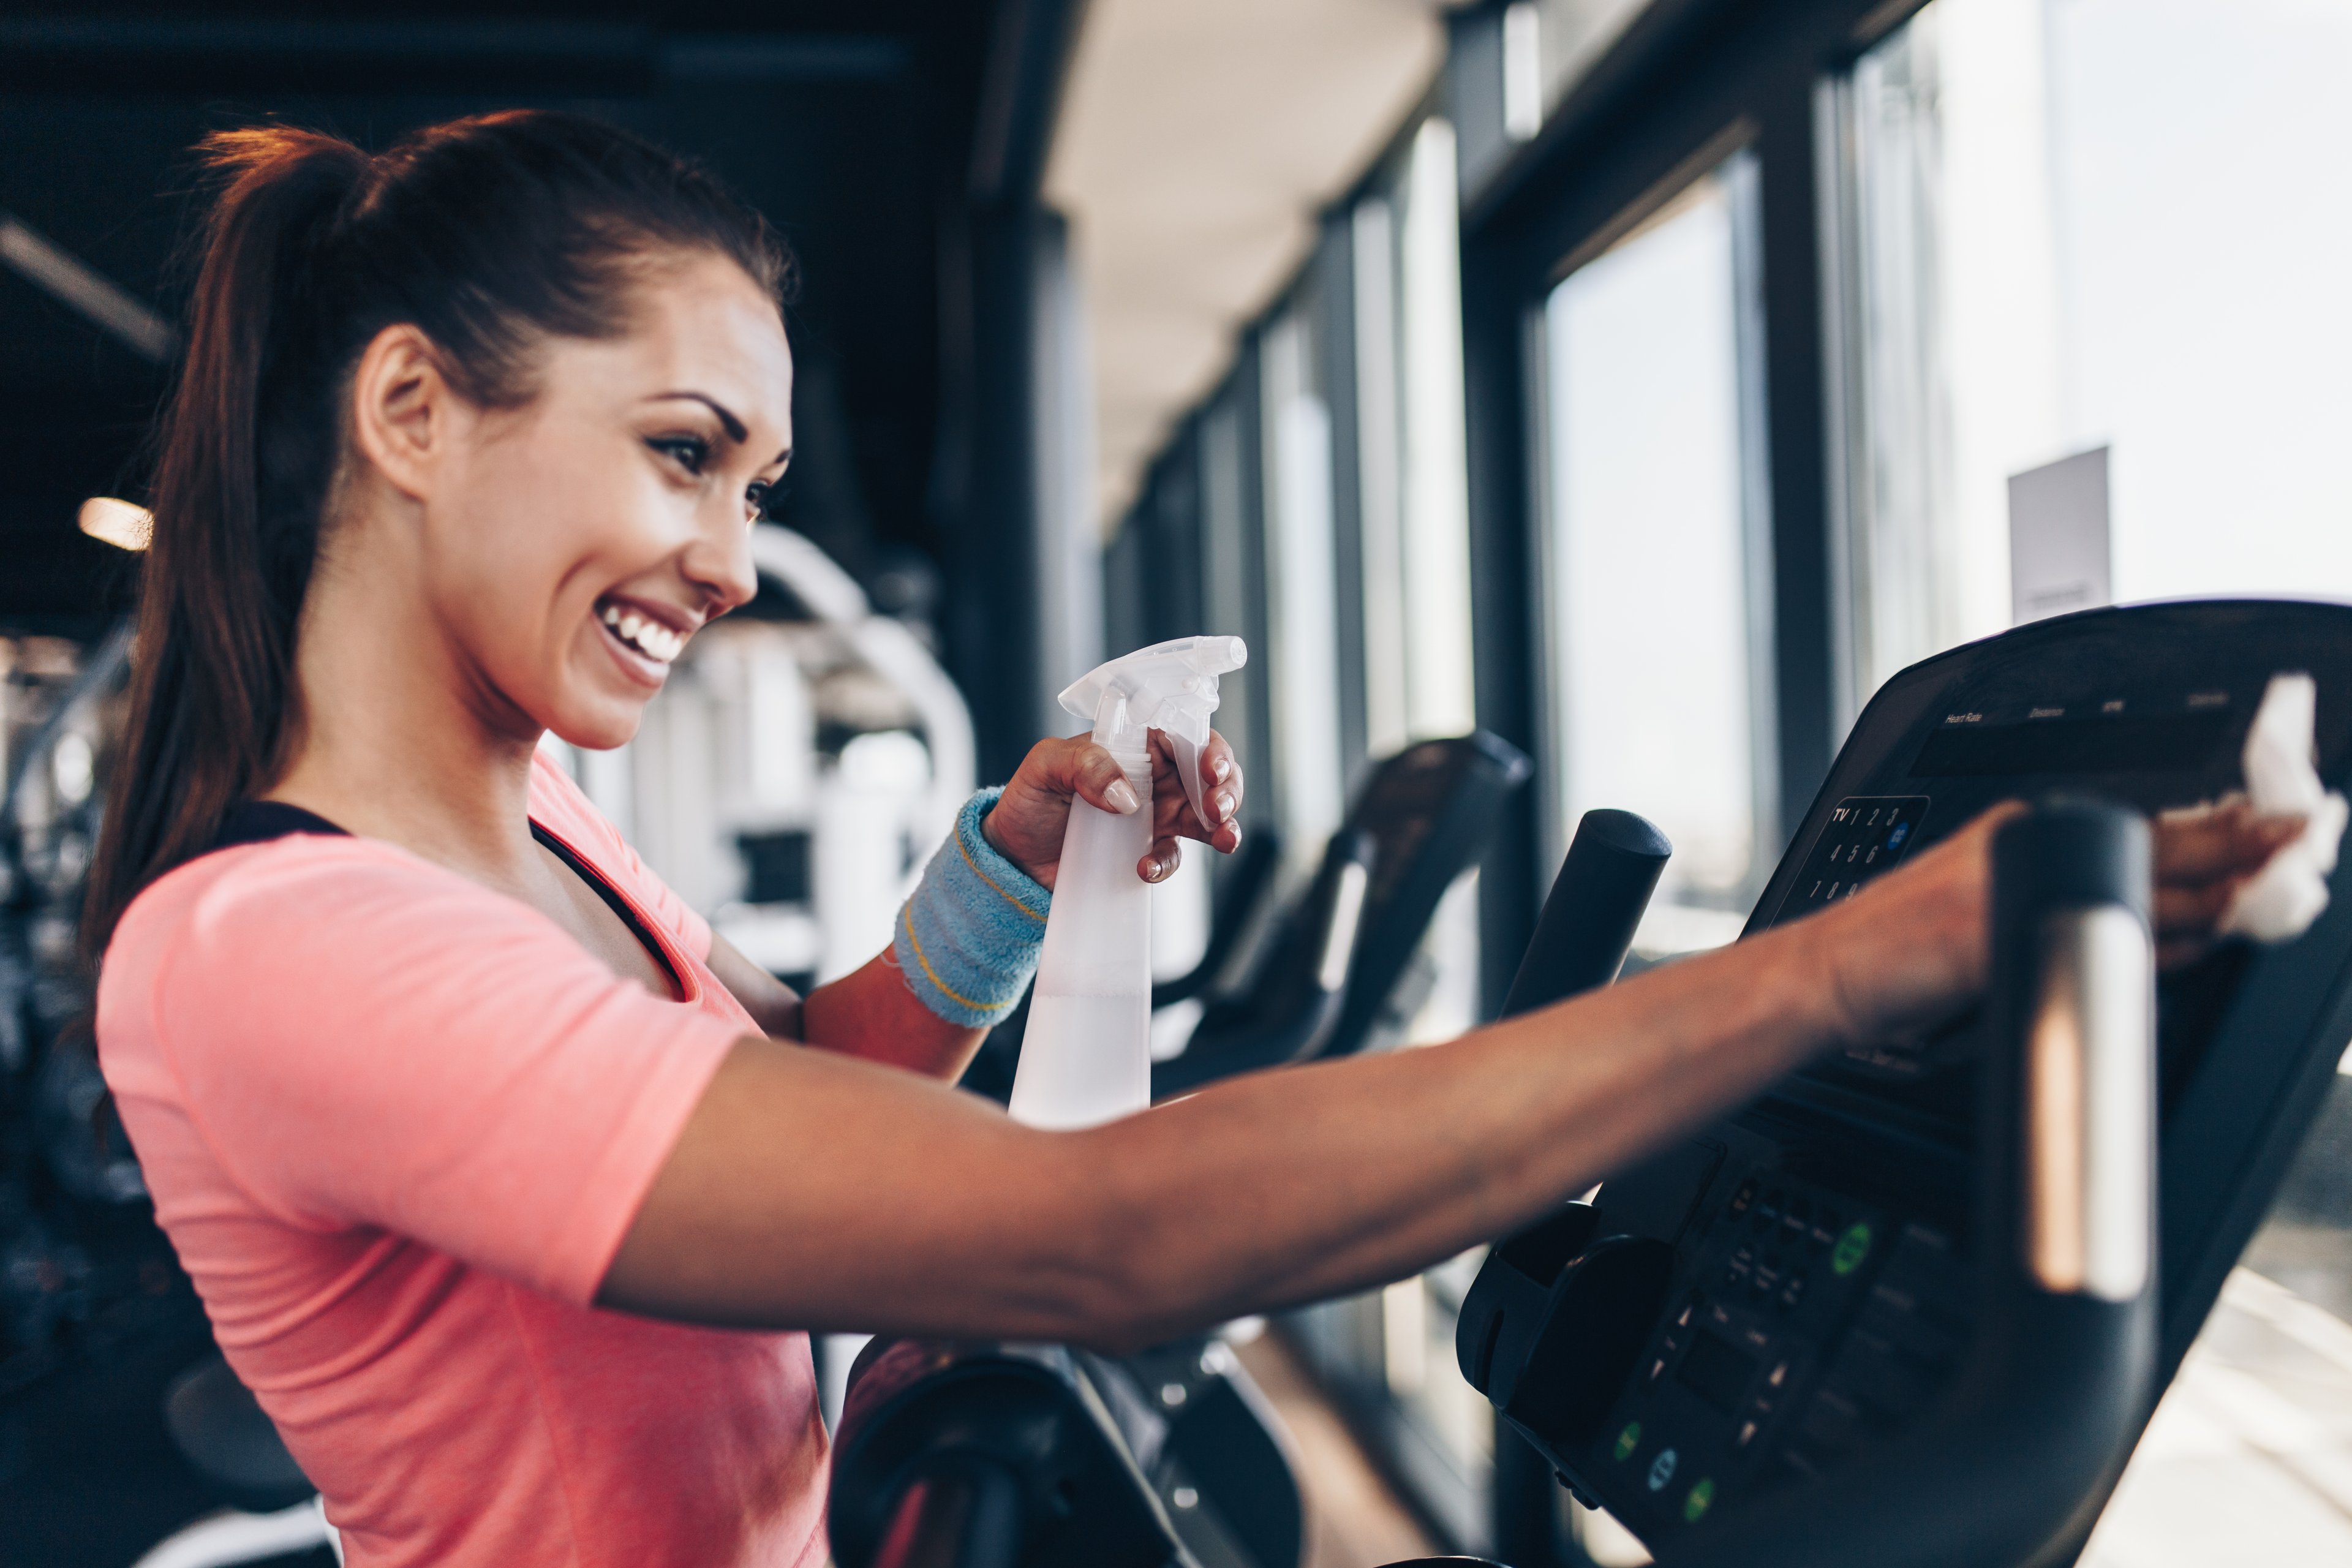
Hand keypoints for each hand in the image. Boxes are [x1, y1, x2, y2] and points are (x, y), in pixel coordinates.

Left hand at [980, 728, 1245, 891]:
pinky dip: (1166, 864)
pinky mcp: (1145, 850)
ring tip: (1224, 839)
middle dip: (1227, 788)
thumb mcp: (1045, 766)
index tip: (1211, 769)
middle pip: (1208, 775)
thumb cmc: (1029, 798)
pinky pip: (1170, 857)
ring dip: (1223, 827)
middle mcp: (1153, 777)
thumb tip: (1126, 794)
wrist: (1013, 855)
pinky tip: (1145, 868)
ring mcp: (1153, 815)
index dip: (1208, 748)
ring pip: (1206, 816)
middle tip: (1219, 808)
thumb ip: (1084, 765)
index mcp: (1134, 745)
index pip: (1183, 734)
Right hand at [1808, 798, 2305, 1048]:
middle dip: (2244, 844)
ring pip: (2144, 888)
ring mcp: (2012, 883)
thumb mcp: (1983, 906)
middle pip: (2160, 842)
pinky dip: (2157, 943)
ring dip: (2221, 891)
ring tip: (2279, 886)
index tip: (2286, 823)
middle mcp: (2027, 842)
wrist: (1827, 972)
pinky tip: (2204, 941)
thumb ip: (2062, 899)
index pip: (2147, 821)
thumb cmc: (1895, 950)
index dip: (2226, 823)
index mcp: (2026, 828)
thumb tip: (2164, 926)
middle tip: (2309, 840)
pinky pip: (2091, 938)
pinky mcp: (1996, 931)